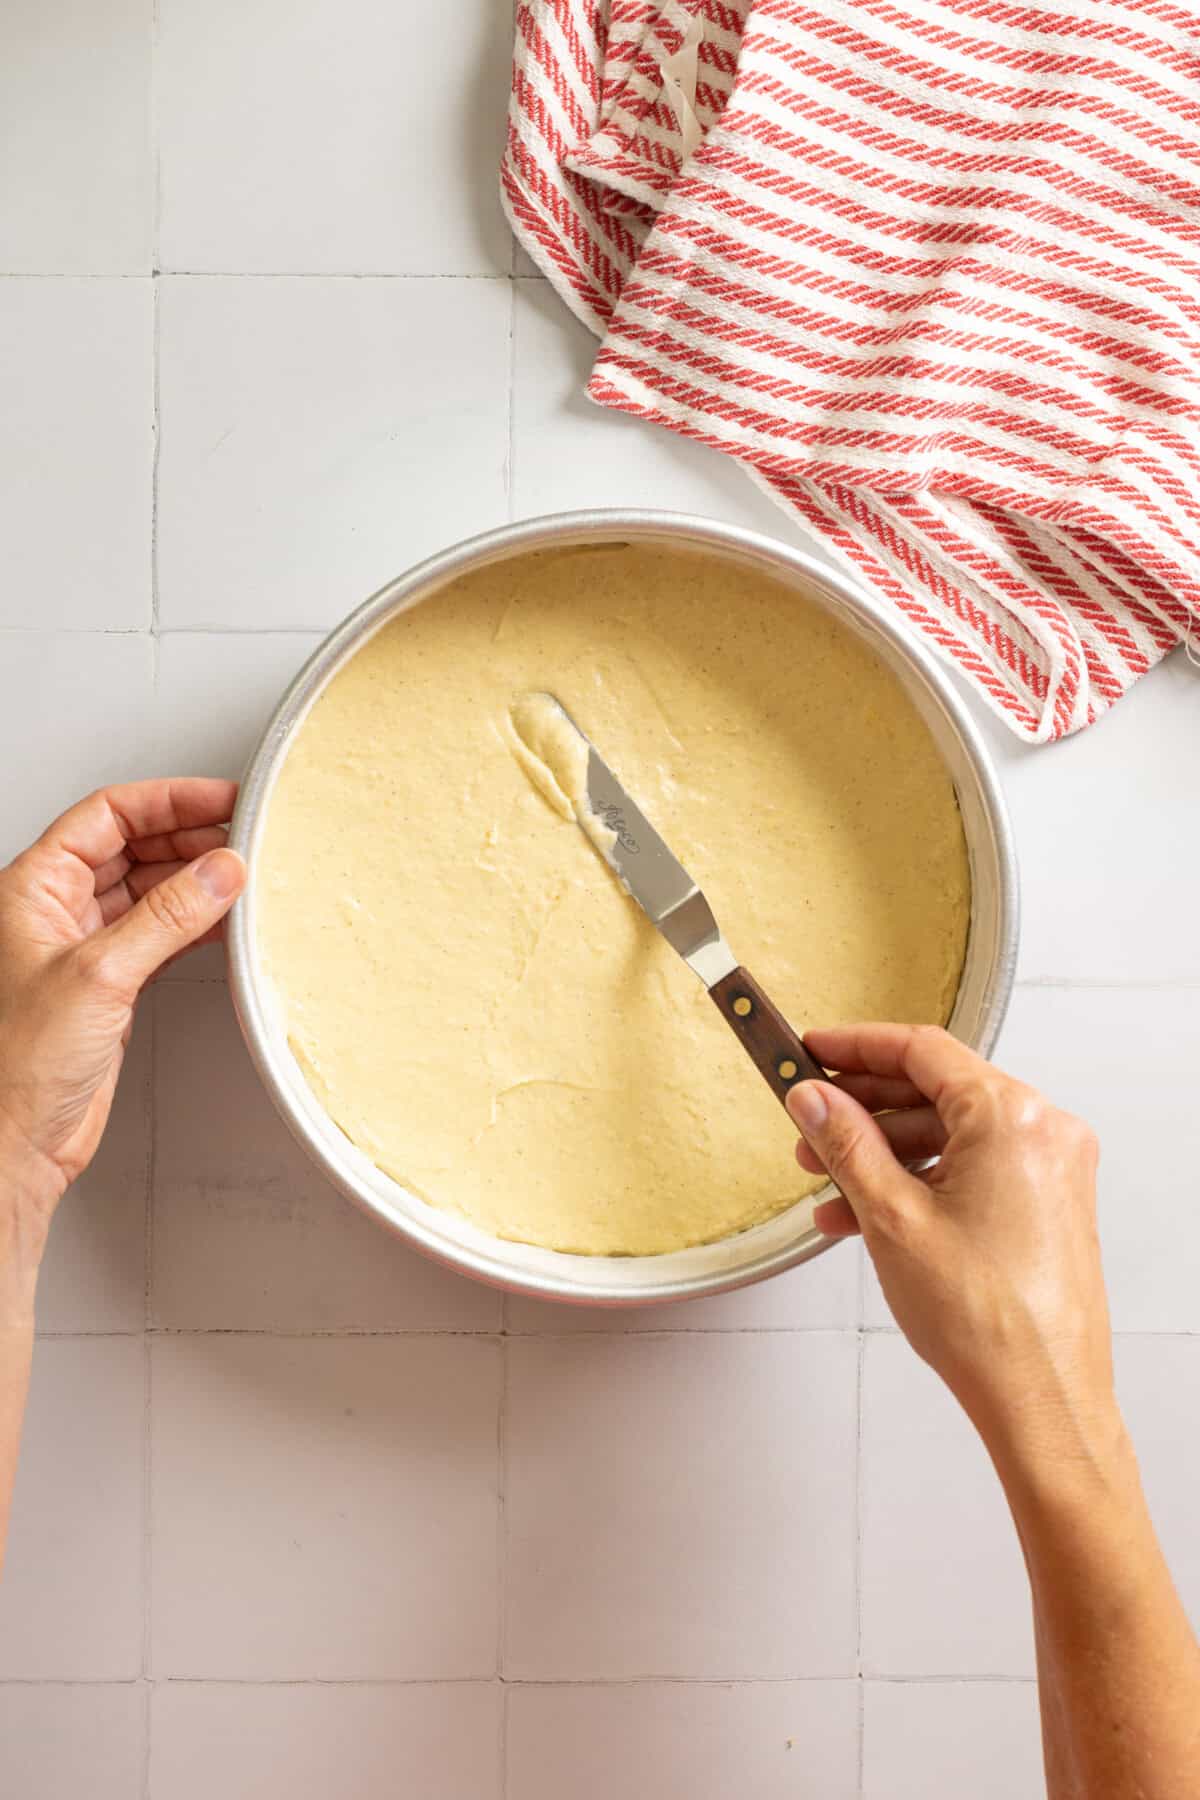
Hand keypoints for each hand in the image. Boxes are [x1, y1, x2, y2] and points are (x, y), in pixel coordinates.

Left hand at [0, 781, 245, 1235]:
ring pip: (148, 889)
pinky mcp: (109, 985)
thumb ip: (167, 917)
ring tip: (242, 877)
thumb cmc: (17, 1065)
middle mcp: (54, 911)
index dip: (167, 800)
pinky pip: (159, 933)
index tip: (221, 800)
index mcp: (31, 889)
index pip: (107, 815)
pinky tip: (224, 922)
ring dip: (195, 880)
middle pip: (130, 846)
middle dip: (188, 836)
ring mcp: (83, 947)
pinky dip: (195, 923)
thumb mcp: (100, 975)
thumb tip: (219, 870)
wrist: (15, 1140)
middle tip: (243, 837)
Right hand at [787, 1025, 1116, 1483]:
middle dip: (864, 1109)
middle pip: (936, 1092)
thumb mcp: (890, 1217)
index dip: (857, 1046)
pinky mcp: (1047, 1206)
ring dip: (884, 1153)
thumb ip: (845, 1143)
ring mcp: (1050, 1170)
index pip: (923, 1050)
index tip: (812, 1049)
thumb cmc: (985, 1320)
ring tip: (824, 1184)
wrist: (1041, 1400)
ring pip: (950, 1137)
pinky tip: (861, 1215)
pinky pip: (972, 1172)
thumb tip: (811, 1098)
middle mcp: (1042, 1131)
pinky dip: (919, 1183)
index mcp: (1012, 1117)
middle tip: (806, 1122)